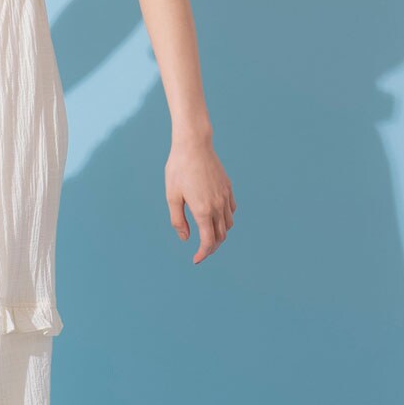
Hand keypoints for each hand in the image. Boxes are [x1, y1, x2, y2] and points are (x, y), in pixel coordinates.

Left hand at [165, 134, 235, 262]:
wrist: (193, 145)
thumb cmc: (178, 169)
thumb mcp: (172, 196)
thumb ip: (178, 220)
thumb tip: (186, 238)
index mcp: (203, 210)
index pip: (208, 241)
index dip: (203, 254)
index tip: (196, 259)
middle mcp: (218, 206)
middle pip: (220, 236)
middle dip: (211, 248)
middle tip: (200, 251)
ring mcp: (225, 196)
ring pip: (228, 224)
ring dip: (220, 234)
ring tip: (208, 236)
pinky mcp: (228, 188)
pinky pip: (231, 210)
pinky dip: (225, 219)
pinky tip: (216, 217)